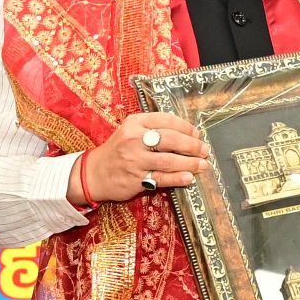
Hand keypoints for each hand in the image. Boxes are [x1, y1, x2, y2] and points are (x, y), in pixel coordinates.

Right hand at [79, 112, 207, 203]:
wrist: (94, 172)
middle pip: (170, 139)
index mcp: (135, 123)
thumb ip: (153, 128)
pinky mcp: (135, 178)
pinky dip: (177, 178)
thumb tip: (186, 133)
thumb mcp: (131, 130)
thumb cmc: (118, 150)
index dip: (186, 127)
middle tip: (204, 150)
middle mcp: (134, 139)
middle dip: (192, 145)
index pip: (166, 120)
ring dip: (190, 163)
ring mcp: (134, 160)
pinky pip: (161, 178)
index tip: (197, 134)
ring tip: (203, 165)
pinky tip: (189, 178)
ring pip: (168, 160)